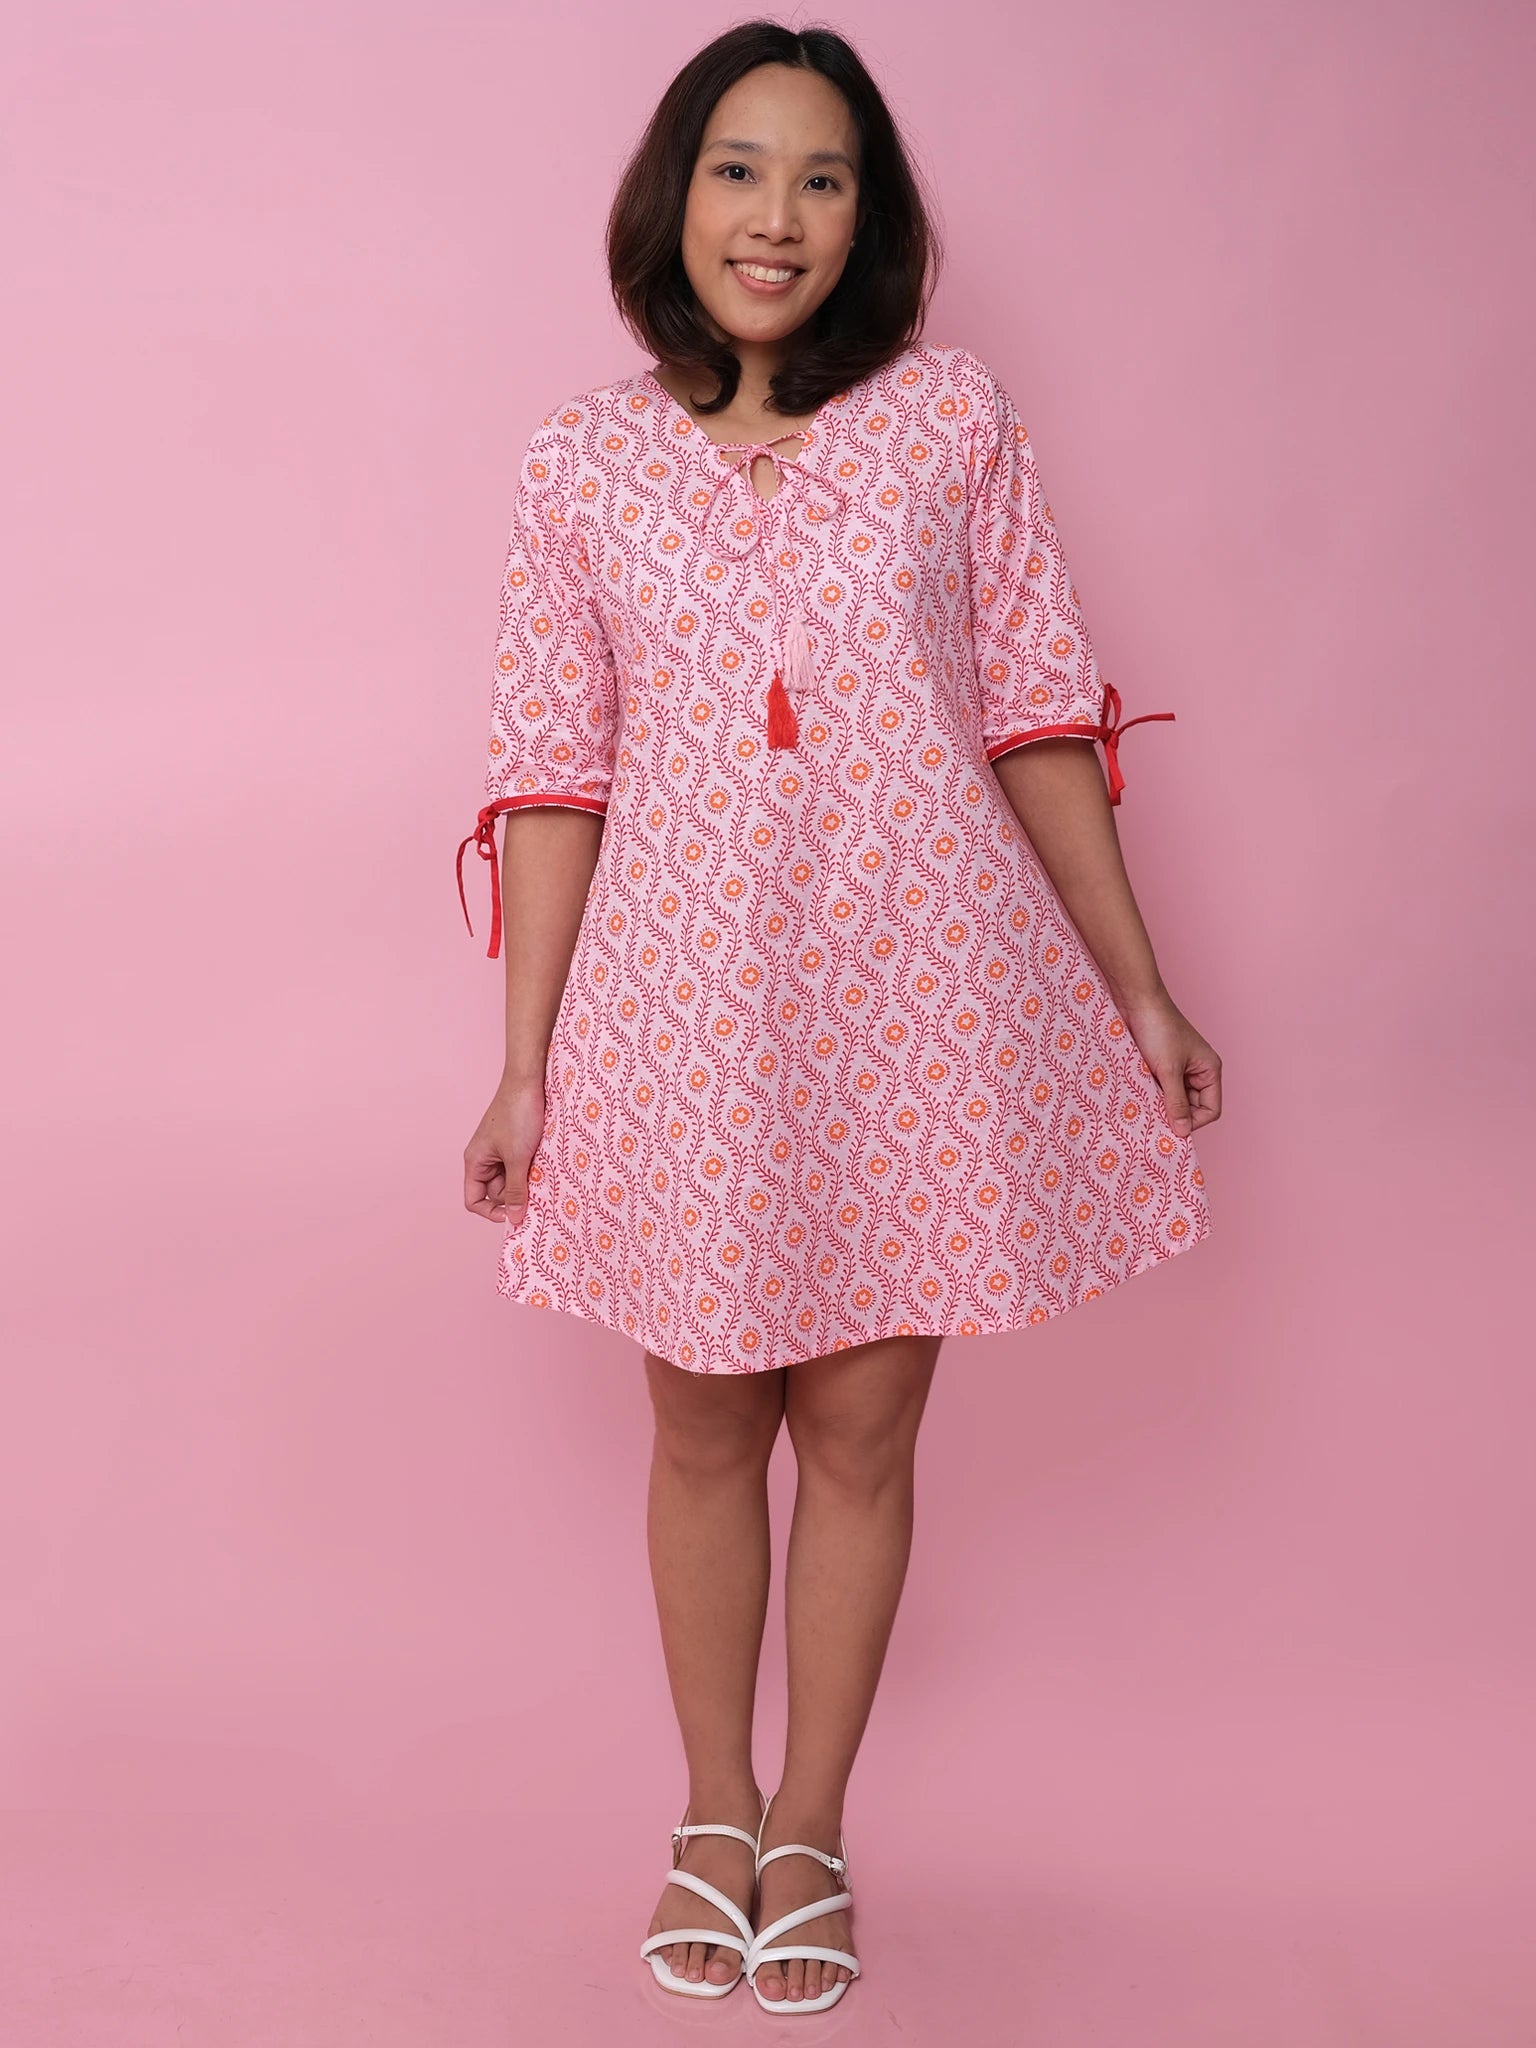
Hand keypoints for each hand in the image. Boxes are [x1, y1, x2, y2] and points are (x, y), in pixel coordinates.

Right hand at [463, 1077, 547, 1224]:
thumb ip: (516, 1190)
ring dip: (526, 1181)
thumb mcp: (518, 1158)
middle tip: (535, 1189)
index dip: (491, 1212)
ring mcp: (500, 1150)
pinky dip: (531, 1169)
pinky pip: (521, 1166)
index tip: (514, 1213)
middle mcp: (484, 1158)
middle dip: (514, 1195)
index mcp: (475, 1162)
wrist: (530, 1080)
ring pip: (511, 1179)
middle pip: (495, 1192)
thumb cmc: (518, 1115)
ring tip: (540, 1172)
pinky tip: (543, 1164)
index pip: (474, 1200)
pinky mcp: (516, 1143)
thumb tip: (513, 1219)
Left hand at [1117, 990, 1221, 1138]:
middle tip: (1154, 1116)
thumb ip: (1176, 1103)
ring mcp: (1178, 1069)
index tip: (1170, 1125)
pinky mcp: (1160, 1066)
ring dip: (1161, 1104)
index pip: (1210, 1110)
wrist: (1136, 1001)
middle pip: (1192, 1108)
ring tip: (1145, 1102)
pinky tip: (1139, 1094)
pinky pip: (1160, 1090)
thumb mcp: (1168, 1070)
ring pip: (1174, 1100)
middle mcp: (1197, 1071)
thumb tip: (1181, 1133)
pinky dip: (1152, 1095)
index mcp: (1209, 1070)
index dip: (1193, 1122)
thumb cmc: (1158, 1029)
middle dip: (1175, 1113)